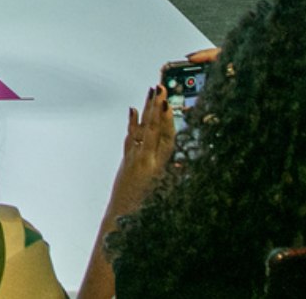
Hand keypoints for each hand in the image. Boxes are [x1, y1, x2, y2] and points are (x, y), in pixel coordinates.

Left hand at [105, 85, 177, 214]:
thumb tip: (184, 161)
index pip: (165, 139)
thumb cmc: (147, 210)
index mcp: (157, 169)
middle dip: (156, 108)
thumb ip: (175, 176)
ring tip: (150, 92)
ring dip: (146, 109)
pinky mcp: (127, 160)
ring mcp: (133, 158)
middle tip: (159, 88)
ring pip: (141, 129)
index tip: (168, 105)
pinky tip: (133, 110)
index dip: (167, 121)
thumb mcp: (166, 194)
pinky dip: (132, 123)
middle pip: (152, 129)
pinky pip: (131, 138)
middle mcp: (144, 160)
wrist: (121, 217)